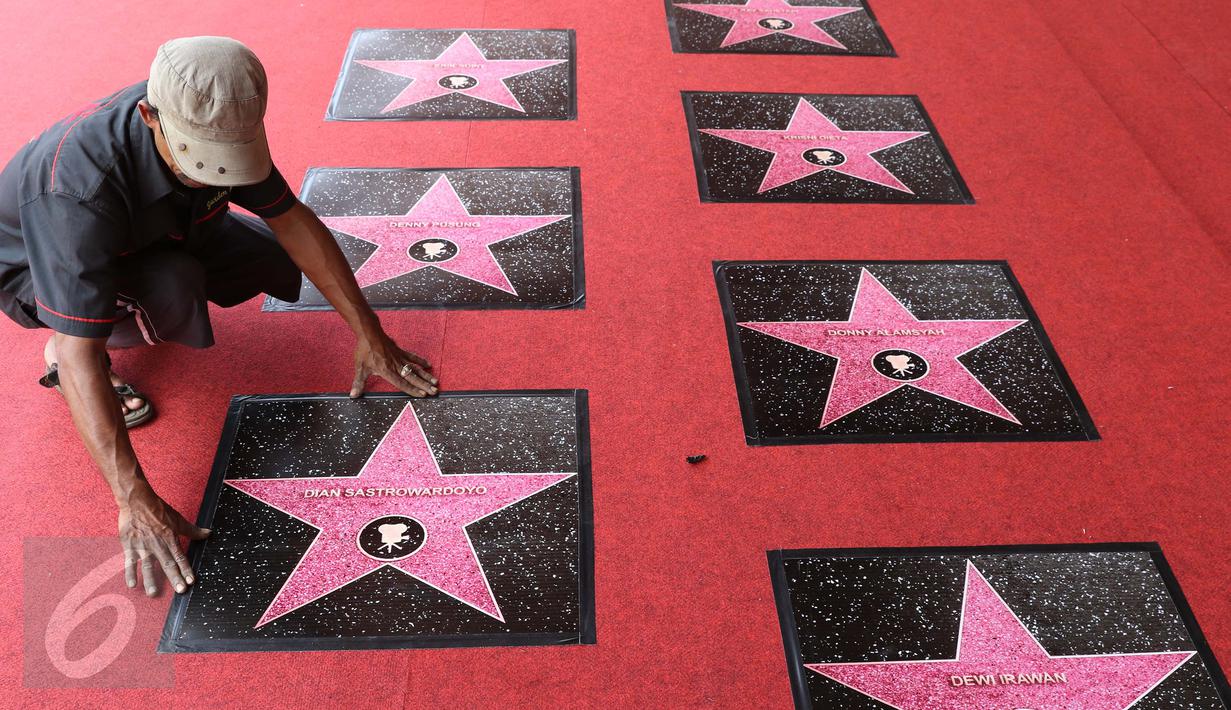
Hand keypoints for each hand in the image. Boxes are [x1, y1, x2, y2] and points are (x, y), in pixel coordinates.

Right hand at [117, 480, 209, 595]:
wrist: (137, 501)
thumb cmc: (158, 510)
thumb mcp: (178, 520)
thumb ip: (193, 530)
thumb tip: (208, 534)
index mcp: (170, 539)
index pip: (181, 557)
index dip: (186, 569)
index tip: (191, 581)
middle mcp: (157, 544)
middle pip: (167, 564)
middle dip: (174, 578)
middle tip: (180, 591)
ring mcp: (143, 546)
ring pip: (148, 566)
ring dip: (151, 580)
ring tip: (154, 594)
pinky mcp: (129, 546)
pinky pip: (129, 562)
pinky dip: (130, 573)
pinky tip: (132, 584)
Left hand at [350, 332, 437, 397]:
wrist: (370, 333)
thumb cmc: (365, 350)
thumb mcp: (360, 368)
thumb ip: (359, 383)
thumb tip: (353, 395)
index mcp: (387, 371)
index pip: (402, 384)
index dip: (413, 390)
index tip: (423, 395)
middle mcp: (396, 366)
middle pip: (413, 378)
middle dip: (424, 385)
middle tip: (434, 391)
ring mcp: (400, 358)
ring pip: (416, 369)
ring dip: (426, 376)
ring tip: (435, 382)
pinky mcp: (401, 352)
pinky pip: (413, 357)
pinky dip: (421, 361)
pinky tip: (429, 365)